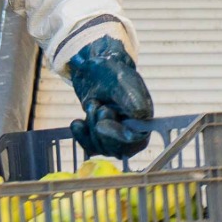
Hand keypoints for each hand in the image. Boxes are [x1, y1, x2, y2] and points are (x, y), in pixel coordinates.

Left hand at [64, 35, 153, 159]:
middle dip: (101, 129)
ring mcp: (117, 138)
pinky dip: (81, 136)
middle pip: (118, 149)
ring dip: (91, 126)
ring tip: (92, 103)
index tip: (102, 118)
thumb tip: (142, 115)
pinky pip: (91, 148)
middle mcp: (133, 132)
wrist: (95, 72)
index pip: (135, 139)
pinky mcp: (102, 139)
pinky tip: (77, 122)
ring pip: (103, 148)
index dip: (118, 134)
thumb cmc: (111, 74)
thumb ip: (131, 98)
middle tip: (96, 105)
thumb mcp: (121, 82)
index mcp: (144, 119)